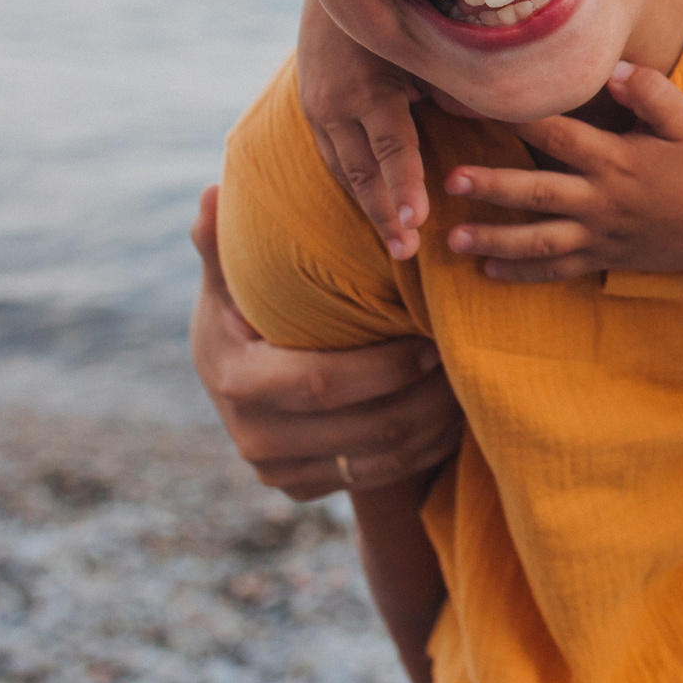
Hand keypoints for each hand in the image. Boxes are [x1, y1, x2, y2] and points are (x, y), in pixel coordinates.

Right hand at [191, 185, 463, 500]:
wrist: (237, 383)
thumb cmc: (243, 312)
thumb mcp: (230, 279)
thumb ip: (223, 243)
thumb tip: (211, 193)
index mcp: (238, 381)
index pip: (325, 383)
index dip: (388, 367)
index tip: (434, 340)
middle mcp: (254, 437)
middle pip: (367, 427)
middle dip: (428, 397)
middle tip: (469, 359)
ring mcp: (279, 471)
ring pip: (382, 457)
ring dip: (436, 424)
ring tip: (471, 383)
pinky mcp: (303, 489)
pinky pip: (380, 476)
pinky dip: (426, 448)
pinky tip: (453, 416)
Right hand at [298, 0, 430, 259]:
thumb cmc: (401, 6)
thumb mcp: (427, 41)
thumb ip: (452, 80)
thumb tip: (484, 114)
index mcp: (369, 87)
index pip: (392, 149)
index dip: (405, 188)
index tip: (419, 224)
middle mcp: (335, 102)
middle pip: (364, 172)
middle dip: (386, 215)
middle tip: (407, 252)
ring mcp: (317, 106)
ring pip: (344, 170)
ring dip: (369, 207)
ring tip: (396, 244)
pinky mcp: (310, 106)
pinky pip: (331, 155)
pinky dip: (352, 184)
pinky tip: (373, 207)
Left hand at [444, 61, 682, 281]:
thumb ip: (650, 92)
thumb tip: (610, 69)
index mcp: (617, 160)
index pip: (557, 134)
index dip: (516, 117)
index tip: (477, 105)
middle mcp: (602, 200)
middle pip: (537, 192)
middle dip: (492, 187)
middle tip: (450, 180)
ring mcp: (601, 234)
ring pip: (540, 240)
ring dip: (495, 239)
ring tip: (454, 239)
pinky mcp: (605, 257)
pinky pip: (558, 270)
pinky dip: (523, 274)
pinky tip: (488, 271)